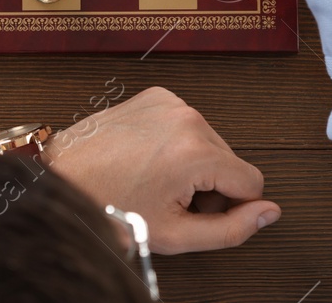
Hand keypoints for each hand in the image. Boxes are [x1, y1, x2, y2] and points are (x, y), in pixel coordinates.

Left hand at [43, 86, 278, 253]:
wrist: (62, 180)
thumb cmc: (107, 207)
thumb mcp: (176, 234)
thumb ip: (233, 229)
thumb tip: (270, 212)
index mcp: (196, 151)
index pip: (252, 181)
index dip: (231, 207)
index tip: (197, 213)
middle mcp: (187, 117)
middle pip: (230, 161)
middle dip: (209, 185)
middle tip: (169, 200)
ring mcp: (169, 103)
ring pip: (210, 143)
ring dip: (193, 165)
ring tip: (155, 180)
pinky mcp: (154, 97)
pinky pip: (187, 125)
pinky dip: (176, 144)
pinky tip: (148, 160)